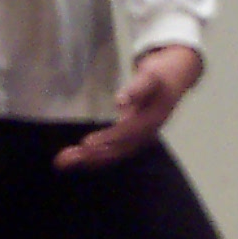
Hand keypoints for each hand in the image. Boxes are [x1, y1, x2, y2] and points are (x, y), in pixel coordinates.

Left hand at [53, 45, 204, 171]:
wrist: (175, 78)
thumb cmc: (161, 75)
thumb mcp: (152, 76)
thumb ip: (138, 88)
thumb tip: (120, 101)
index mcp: (151, 121)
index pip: (127, 134)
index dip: (107, 139)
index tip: (86, 144)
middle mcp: (145, 135)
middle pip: (117, 150)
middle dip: (91, 156)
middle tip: (63, 160)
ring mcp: (139, 139)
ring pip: (113, 154)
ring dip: (88, 160)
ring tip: (62, 163)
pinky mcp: (131, 139)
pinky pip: (113, 152)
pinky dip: (95, 158)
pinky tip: (77, 160)